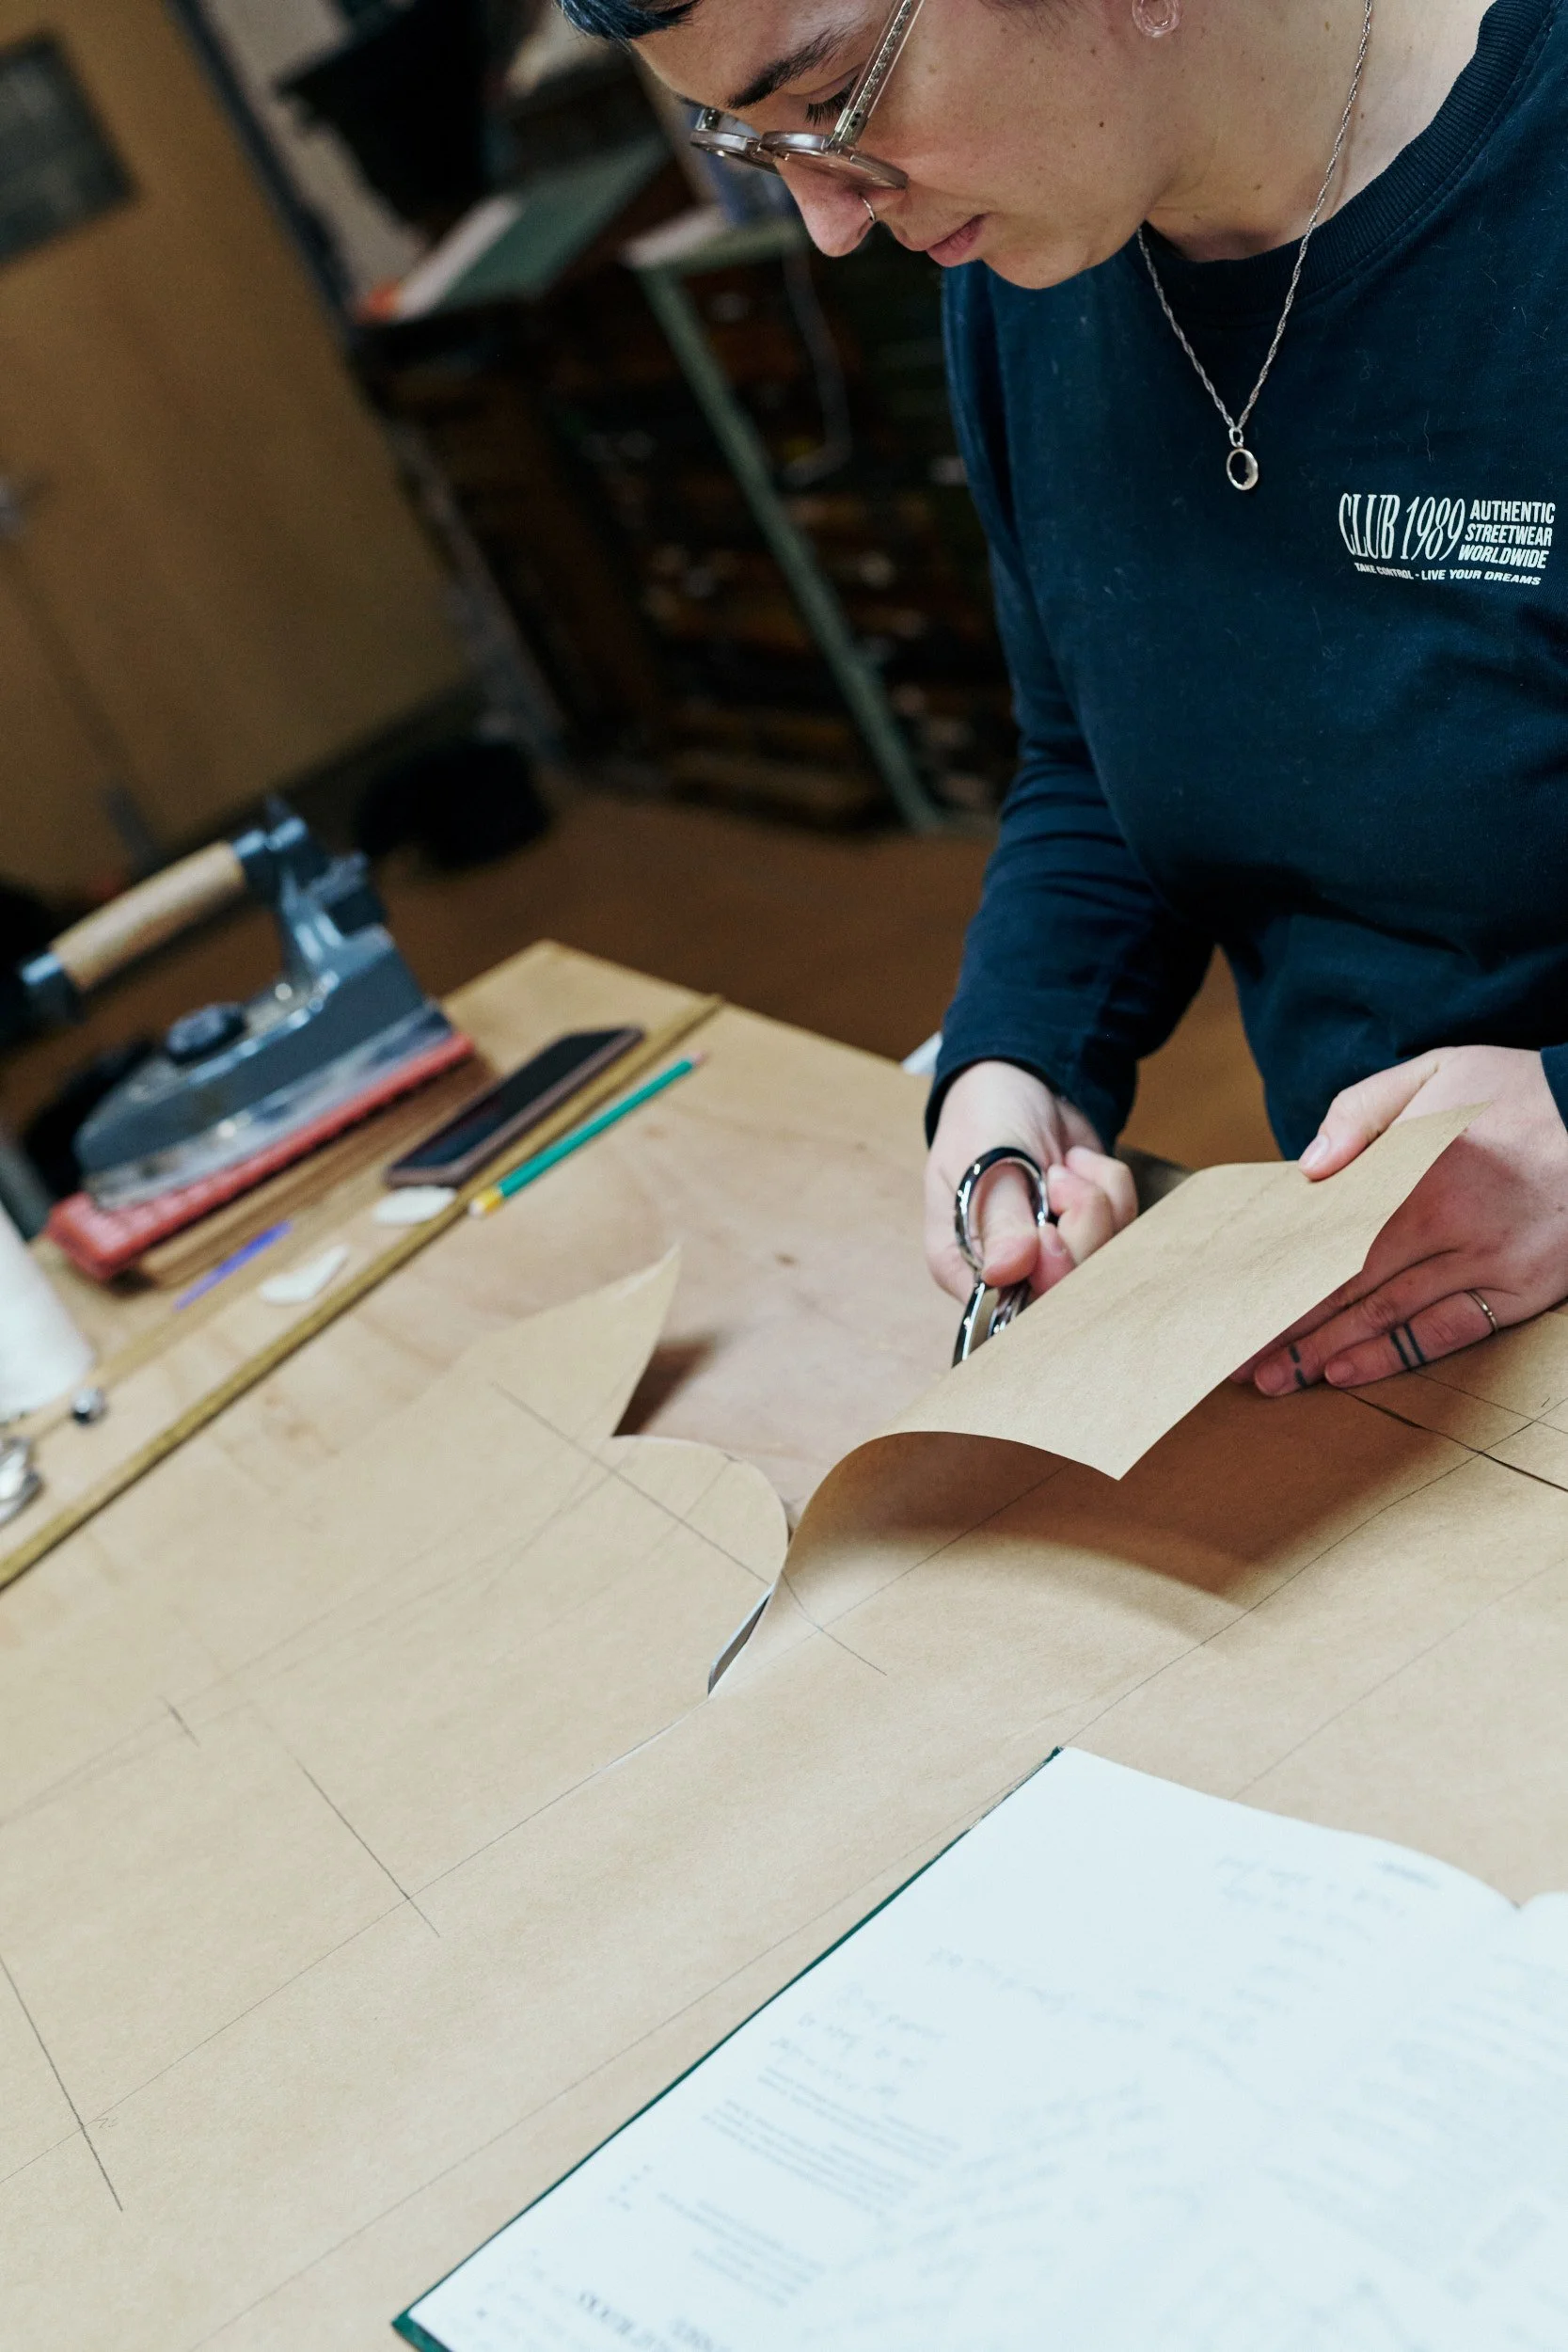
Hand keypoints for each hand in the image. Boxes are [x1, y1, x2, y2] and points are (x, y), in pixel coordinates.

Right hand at [924, 1061, 1137, 1304]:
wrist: (1021, 1081)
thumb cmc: (984, 1118)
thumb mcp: (982, 1159)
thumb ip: (999, 1218)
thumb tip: (1007, 1272)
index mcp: (962, 1266)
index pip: (1007, 1311)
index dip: (1042, 1280)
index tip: (1048, 1232)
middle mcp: (1009, 1275)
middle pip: (1067, 1293)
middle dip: (1078, 1227)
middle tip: (1057, 1178)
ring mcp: (1055, 1259)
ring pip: (1105, 1261)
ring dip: (1097, 1200)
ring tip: (1062, 1168)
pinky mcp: (1094, 1238)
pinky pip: (1127, 1230)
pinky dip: (1112, 1189)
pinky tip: (1081, 1168)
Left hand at [1239, 1046, 1567, 1394]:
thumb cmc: (1513, 1092)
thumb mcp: (1433, 1075)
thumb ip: (1361, 1114)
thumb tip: (1308, 1168)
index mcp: (1415, 1170)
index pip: (1326, 1236)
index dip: (1276, 1275)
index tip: (1231, 1302)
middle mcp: (1448, 1223)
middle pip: (1347, 1286)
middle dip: (1287, 1327)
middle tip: (1234, 1359)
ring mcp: (1488, 1261)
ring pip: (1389, 1317)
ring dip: (1326, 1352)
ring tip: (1275, 1378)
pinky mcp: (1522, 1288)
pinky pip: (1447, 1331)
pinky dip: (1393, 1356)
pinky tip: (1346, 1372)